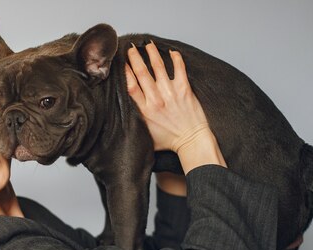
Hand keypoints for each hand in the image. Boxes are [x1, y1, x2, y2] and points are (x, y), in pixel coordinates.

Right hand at [125, 41, 225, 171]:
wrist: (191, 142)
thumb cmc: (169, 141)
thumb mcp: (145, 134)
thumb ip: (136, 121)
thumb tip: (124, 116)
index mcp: (144, 111)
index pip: (131, 86)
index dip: (125, 72)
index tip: (121, 62)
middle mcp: (156, 100)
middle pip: (142, 72)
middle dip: (135, 57)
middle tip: (131, 48)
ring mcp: (170, 93)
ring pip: (158, 66)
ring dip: (151, 53)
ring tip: (148, 44)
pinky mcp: (184, 90)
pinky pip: (179, 68)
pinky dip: (175, 58)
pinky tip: (172, 51)